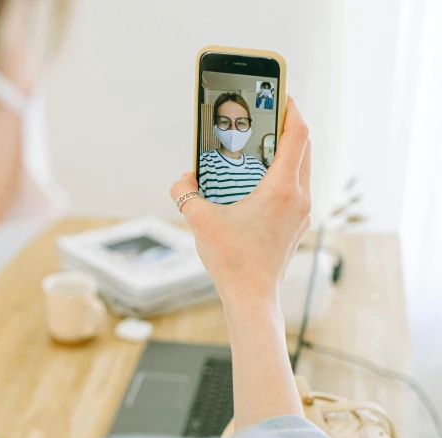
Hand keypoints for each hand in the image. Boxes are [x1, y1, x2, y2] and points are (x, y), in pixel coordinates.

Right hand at [170, 96, 310, 305]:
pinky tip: (256, 182)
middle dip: (285, 128)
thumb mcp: (199, 220)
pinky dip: (281, 176)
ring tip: (259, 147)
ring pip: (301, 169)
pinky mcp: (297, 225)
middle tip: (265, 116)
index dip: (290, 108)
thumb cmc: (232, 261)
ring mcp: (302, 213)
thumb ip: (184, 192)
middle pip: (302, 148)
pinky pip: (295, 188)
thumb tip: (183, 178)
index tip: (281, 93)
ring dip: (284, 153)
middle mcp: (299, 197)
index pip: (297, 135)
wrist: (252, 298)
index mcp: (281, 189)